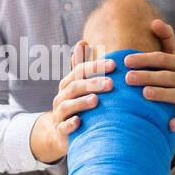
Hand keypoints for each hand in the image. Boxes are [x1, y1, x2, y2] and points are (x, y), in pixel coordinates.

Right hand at [32, 39, 115, 162]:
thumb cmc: (77, 104)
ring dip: (81, 103)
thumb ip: (81, 65)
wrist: (64, 133)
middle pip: (75, 87)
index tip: (114, 64)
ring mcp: (59, 114)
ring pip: (68, 106)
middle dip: (93, 84)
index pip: (80, 71)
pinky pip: (63, 127)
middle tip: (111, 84)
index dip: (95, 67)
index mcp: (68, 84)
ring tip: (96, 100)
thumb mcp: (79, 84)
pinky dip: (70, 124)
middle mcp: (61, 97)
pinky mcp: (61, 131)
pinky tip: (79, 122)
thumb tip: (83, 41)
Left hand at [123, 18, 174, 131]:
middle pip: (167, 77)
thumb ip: (166, 38)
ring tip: (144, 94)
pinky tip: (169, 125)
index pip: (162, 59)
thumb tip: (154, 21)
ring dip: (161, 94)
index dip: (144, 59)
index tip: (126, 60)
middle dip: (147, 76)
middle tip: (128, 78)